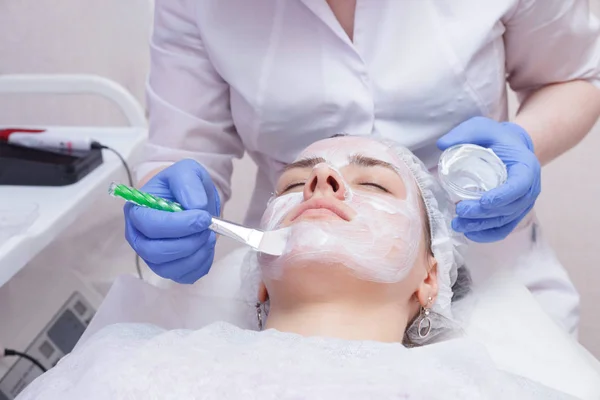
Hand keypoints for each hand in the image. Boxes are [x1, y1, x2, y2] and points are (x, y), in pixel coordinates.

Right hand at [124, 159, 220, 282]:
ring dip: (195, 255)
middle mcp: (139, 237)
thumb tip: (196, 207)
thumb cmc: (184, 186)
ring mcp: (153, 257)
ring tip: (209, 236)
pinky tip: (207, 247)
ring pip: (168, 269)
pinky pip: (184, 276)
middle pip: (155, 252)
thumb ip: (188, 183)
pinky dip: (201, 264)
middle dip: (187, 243)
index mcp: (137, 211)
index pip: (149, 225)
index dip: (178, 225)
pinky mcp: (170, 269)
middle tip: (208, 229)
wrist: (195, 201)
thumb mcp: (187, 171)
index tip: (203, 217)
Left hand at [437, 117, 540, 242]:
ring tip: (457, 224)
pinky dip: (488, 235)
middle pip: (510, 207)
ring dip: (481, 226)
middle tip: (460, 211)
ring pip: (505, 220)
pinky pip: (503, 228)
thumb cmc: (496, 137)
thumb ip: (464, 133)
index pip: (520, 186)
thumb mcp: (481, 128)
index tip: (484, 201)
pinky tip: (470, 234)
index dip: (503, 196)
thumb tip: (442, 144)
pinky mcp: (513, 213)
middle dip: (484, 213)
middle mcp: (530, 189)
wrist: (511, 147)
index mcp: (526, 167)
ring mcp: (523, 203)